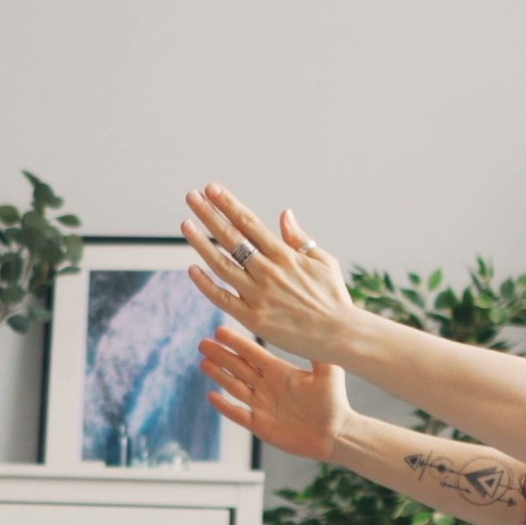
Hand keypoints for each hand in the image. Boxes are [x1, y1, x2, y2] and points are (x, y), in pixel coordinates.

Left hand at [184, 185, 359, 362]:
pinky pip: (222, 298)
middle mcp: (269, 272)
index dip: (228, 204)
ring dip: (201, 243)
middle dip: (209, 215)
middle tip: (191, 196)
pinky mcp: (253, 318)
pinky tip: (193, 268)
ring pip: (222, 265)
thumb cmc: (334, 297)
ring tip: (185, 225)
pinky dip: (206, 284)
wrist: (340, 335)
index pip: (250, 223)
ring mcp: (259, 295)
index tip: (212, 189)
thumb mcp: (323, 261)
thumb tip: (284, 213)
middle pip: (232, 238)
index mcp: (285, 256)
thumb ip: (299, 238)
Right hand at [201, 323, 350, 462]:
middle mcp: (268, 386)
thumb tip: (315, 324)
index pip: (253, 354)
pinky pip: (238, 415)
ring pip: (235, 387)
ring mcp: (263, 406)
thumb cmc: (335, 401)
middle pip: (238, 368)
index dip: (237, 343)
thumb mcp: (328, 371)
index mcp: (280, 371)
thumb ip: (318, 350)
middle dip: (220, 355)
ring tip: (203, 362)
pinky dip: (225, 406)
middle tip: (203, 343)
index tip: (219, 330)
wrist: (336, 433)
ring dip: (219, 375)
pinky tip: (212, 395)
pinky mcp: (261, 425)